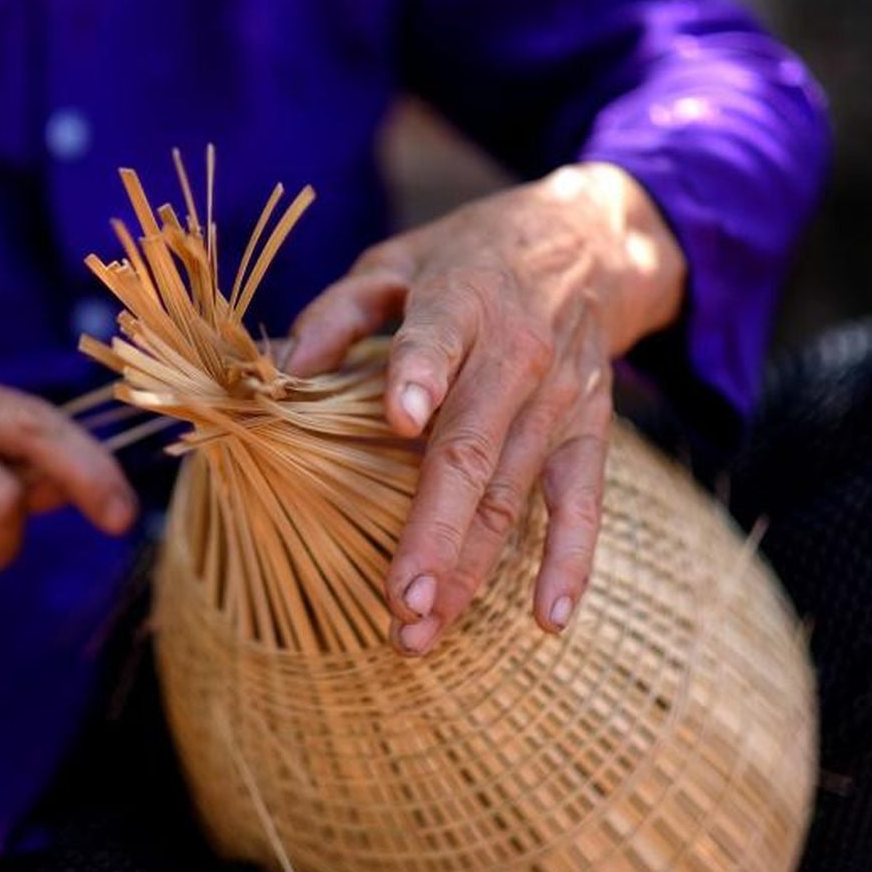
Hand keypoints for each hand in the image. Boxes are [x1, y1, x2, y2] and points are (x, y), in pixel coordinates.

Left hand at [288, 162, 684, 650]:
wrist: (588, 242)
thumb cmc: (469, 258)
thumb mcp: (397, 260)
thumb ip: (340, 312)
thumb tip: (282, 368)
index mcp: (462, 301)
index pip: (439, 339)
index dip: (419, 376)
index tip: (400, 421)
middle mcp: (517, 355)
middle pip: (473, 449)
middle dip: (435, 531)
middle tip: (399, 602)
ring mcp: (558, 401)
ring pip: (513, 494)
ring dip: (474, 568)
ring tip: (426, 630)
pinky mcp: (589, 431)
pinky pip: (582, 503)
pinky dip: (571, 561)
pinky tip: (549, 621)